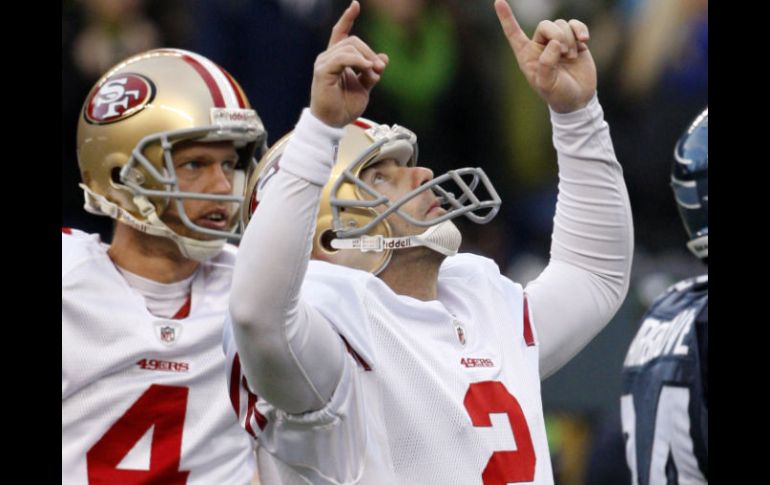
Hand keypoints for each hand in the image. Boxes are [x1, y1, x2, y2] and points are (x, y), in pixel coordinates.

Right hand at [310, 1, 388, 126]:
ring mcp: (324, 63)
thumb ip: (371, 73)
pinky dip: (358, 61)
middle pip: (353, 41)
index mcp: (336, 59)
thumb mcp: (364, 88)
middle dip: (370, 53)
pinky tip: (366, 69)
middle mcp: (328, 57)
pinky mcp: (323, 70)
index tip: (355, 4)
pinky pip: (343, 57)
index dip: (348, 18)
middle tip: (379, 70)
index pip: (341, 33)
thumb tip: (384, 59)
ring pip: (350, 47)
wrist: (333, 123)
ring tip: (373, 75)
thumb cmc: (344, 106)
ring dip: (366, 59)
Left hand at [494, 0, 595, 112]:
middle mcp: (540, 46)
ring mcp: (557, 42)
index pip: (514, 34)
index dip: (506, 18)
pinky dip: (580, 29)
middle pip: (545, 25)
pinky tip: (585, 40)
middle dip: (558, 35)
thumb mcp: (547, 85)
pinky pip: (575, 24)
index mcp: (527, 56)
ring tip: (571, 57)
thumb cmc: (558, 95)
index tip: (498, 1)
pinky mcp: (574, 41)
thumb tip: (555, 42)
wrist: (579, 99)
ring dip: (570, 39)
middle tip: (565, 54)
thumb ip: (546, 64)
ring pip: (562, 24)